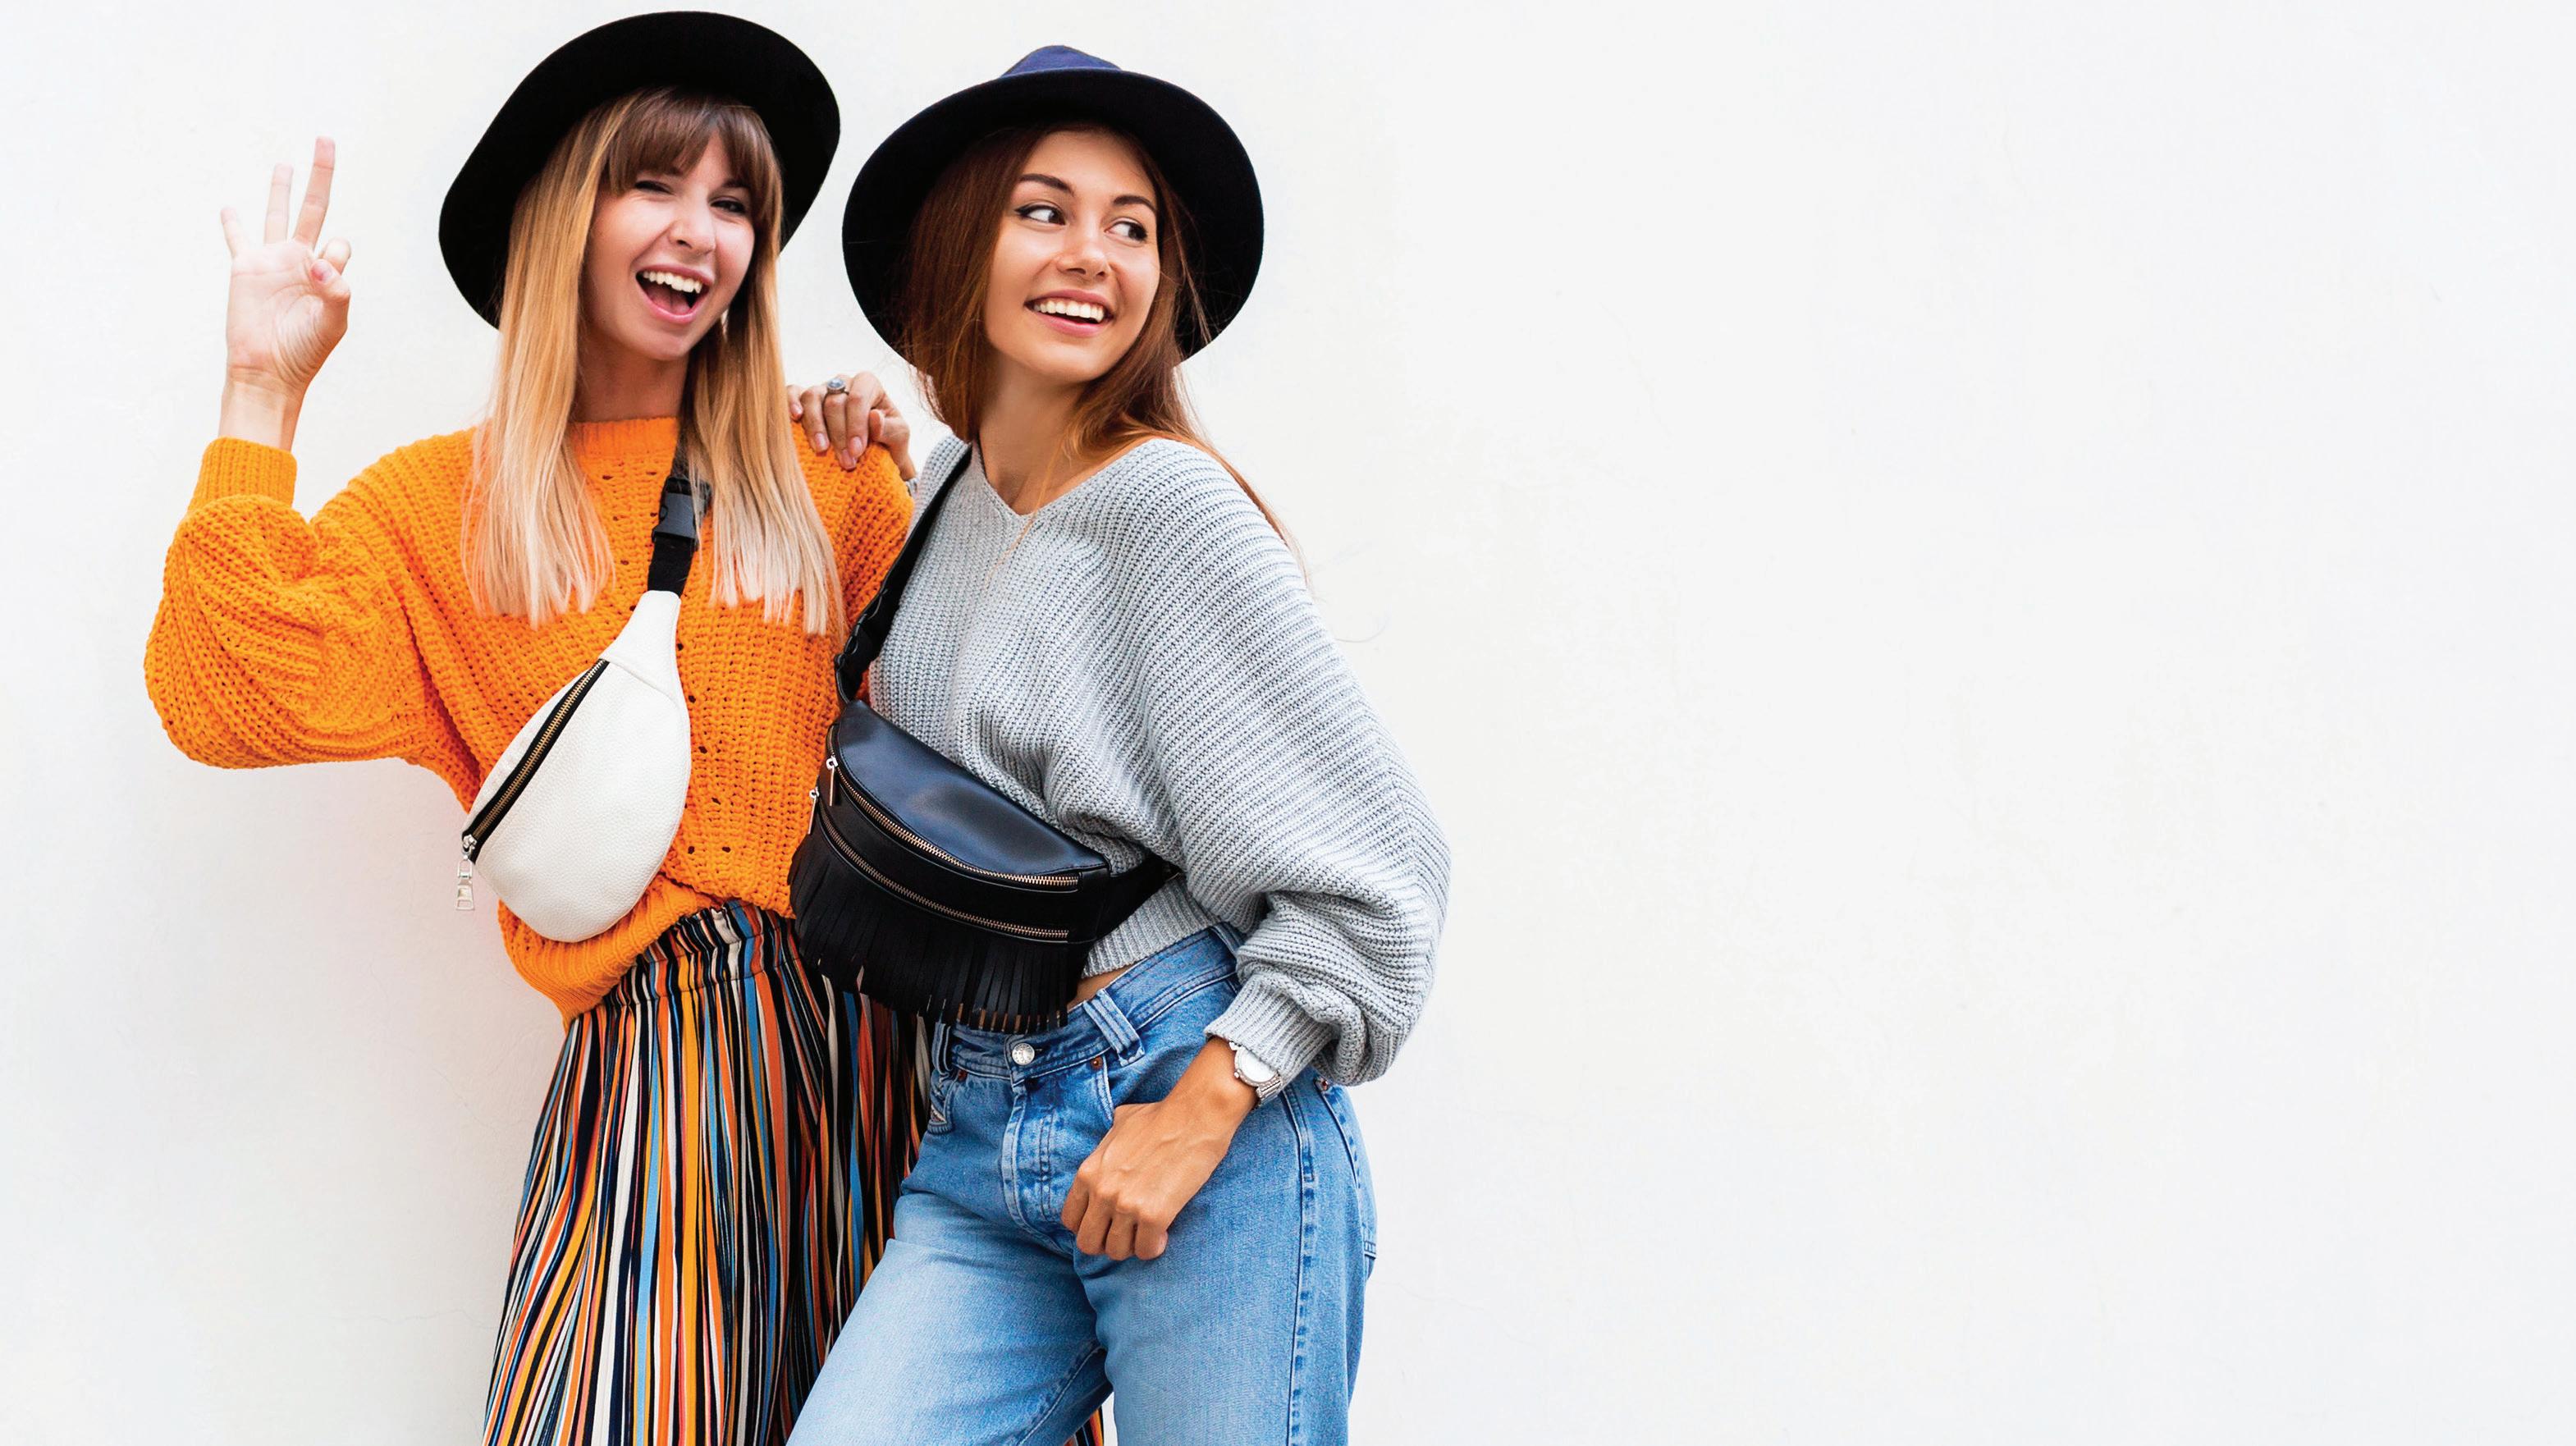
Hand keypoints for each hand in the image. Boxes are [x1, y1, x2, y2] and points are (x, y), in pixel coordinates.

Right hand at [219, 138, 352, 428]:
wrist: (267, 371)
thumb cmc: (304, 352)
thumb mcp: (332, 324)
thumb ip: (336, 292)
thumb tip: (321, 259)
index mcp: (326, 272)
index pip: (339, 245)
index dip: (334, 254)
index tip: (321, 274)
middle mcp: (301, 260)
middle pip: (314, 208)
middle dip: (321, 175)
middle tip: (325, 140)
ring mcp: (272, 262)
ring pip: (277, 214)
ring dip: (281, 188)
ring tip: (285, 164)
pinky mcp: (245, 268)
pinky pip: (238, 239)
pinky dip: (233, 224)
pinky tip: (228, 208)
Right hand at [786, 370, 915, 479]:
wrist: (876, 455)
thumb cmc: (888, 442)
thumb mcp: (899, 439)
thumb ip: (890, 429)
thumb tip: (874, 416)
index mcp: (869, 385)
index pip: (858, 397)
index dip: (856, 425)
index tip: (857, 451)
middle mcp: (844, 382)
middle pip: (834, 402)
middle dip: (840, 434)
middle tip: (846, 462)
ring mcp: (822, 389)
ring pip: (812, 397)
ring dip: (816, 425)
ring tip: (821, 449)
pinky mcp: (804, 400)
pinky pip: (792, 392)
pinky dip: (790, 402)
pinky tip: (795, 418)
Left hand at [1060, 1040, 1256, 1260]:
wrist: (1195, 1116)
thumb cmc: (1160, 1116)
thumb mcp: (1119, 1124)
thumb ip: (1106, 1145)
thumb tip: (1108, 1151)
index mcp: (1089, 1172)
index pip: (1070, 1219)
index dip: (1088, 1225)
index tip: (1106, 1222)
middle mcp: (1102, 1192)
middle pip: (1088, 1243)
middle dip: (1107, 1243)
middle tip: (1127, 1233)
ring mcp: (1127, 1205)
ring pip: (1117, 1252)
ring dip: (1133, 1246)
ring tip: (1146, 1232)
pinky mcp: (1154, 1215)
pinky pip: (1146, 1250)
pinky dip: (1154, 1247)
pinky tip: (1163, 1233)